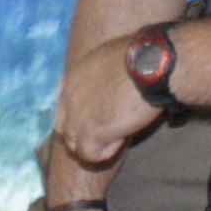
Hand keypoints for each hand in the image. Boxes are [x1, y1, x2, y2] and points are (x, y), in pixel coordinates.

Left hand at [52, 31, 162, 167]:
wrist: (148, 65)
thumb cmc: (139, 55)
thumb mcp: (110, 57)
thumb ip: (101, 73)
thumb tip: (112, 78)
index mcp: (74, 77)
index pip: (62, 105)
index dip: (77, 115)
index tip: (96, 116)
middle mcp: (69, 97)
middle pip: (64, 127)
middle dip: (81, 133)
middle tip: (105, 131)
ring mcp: (78, 116)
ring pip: (74, 144)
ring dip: (93, 144)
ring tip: (116, 136)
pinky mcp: (92, 131)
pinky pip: (89, 154)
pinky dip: (104, 153)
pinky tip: (120, 140)